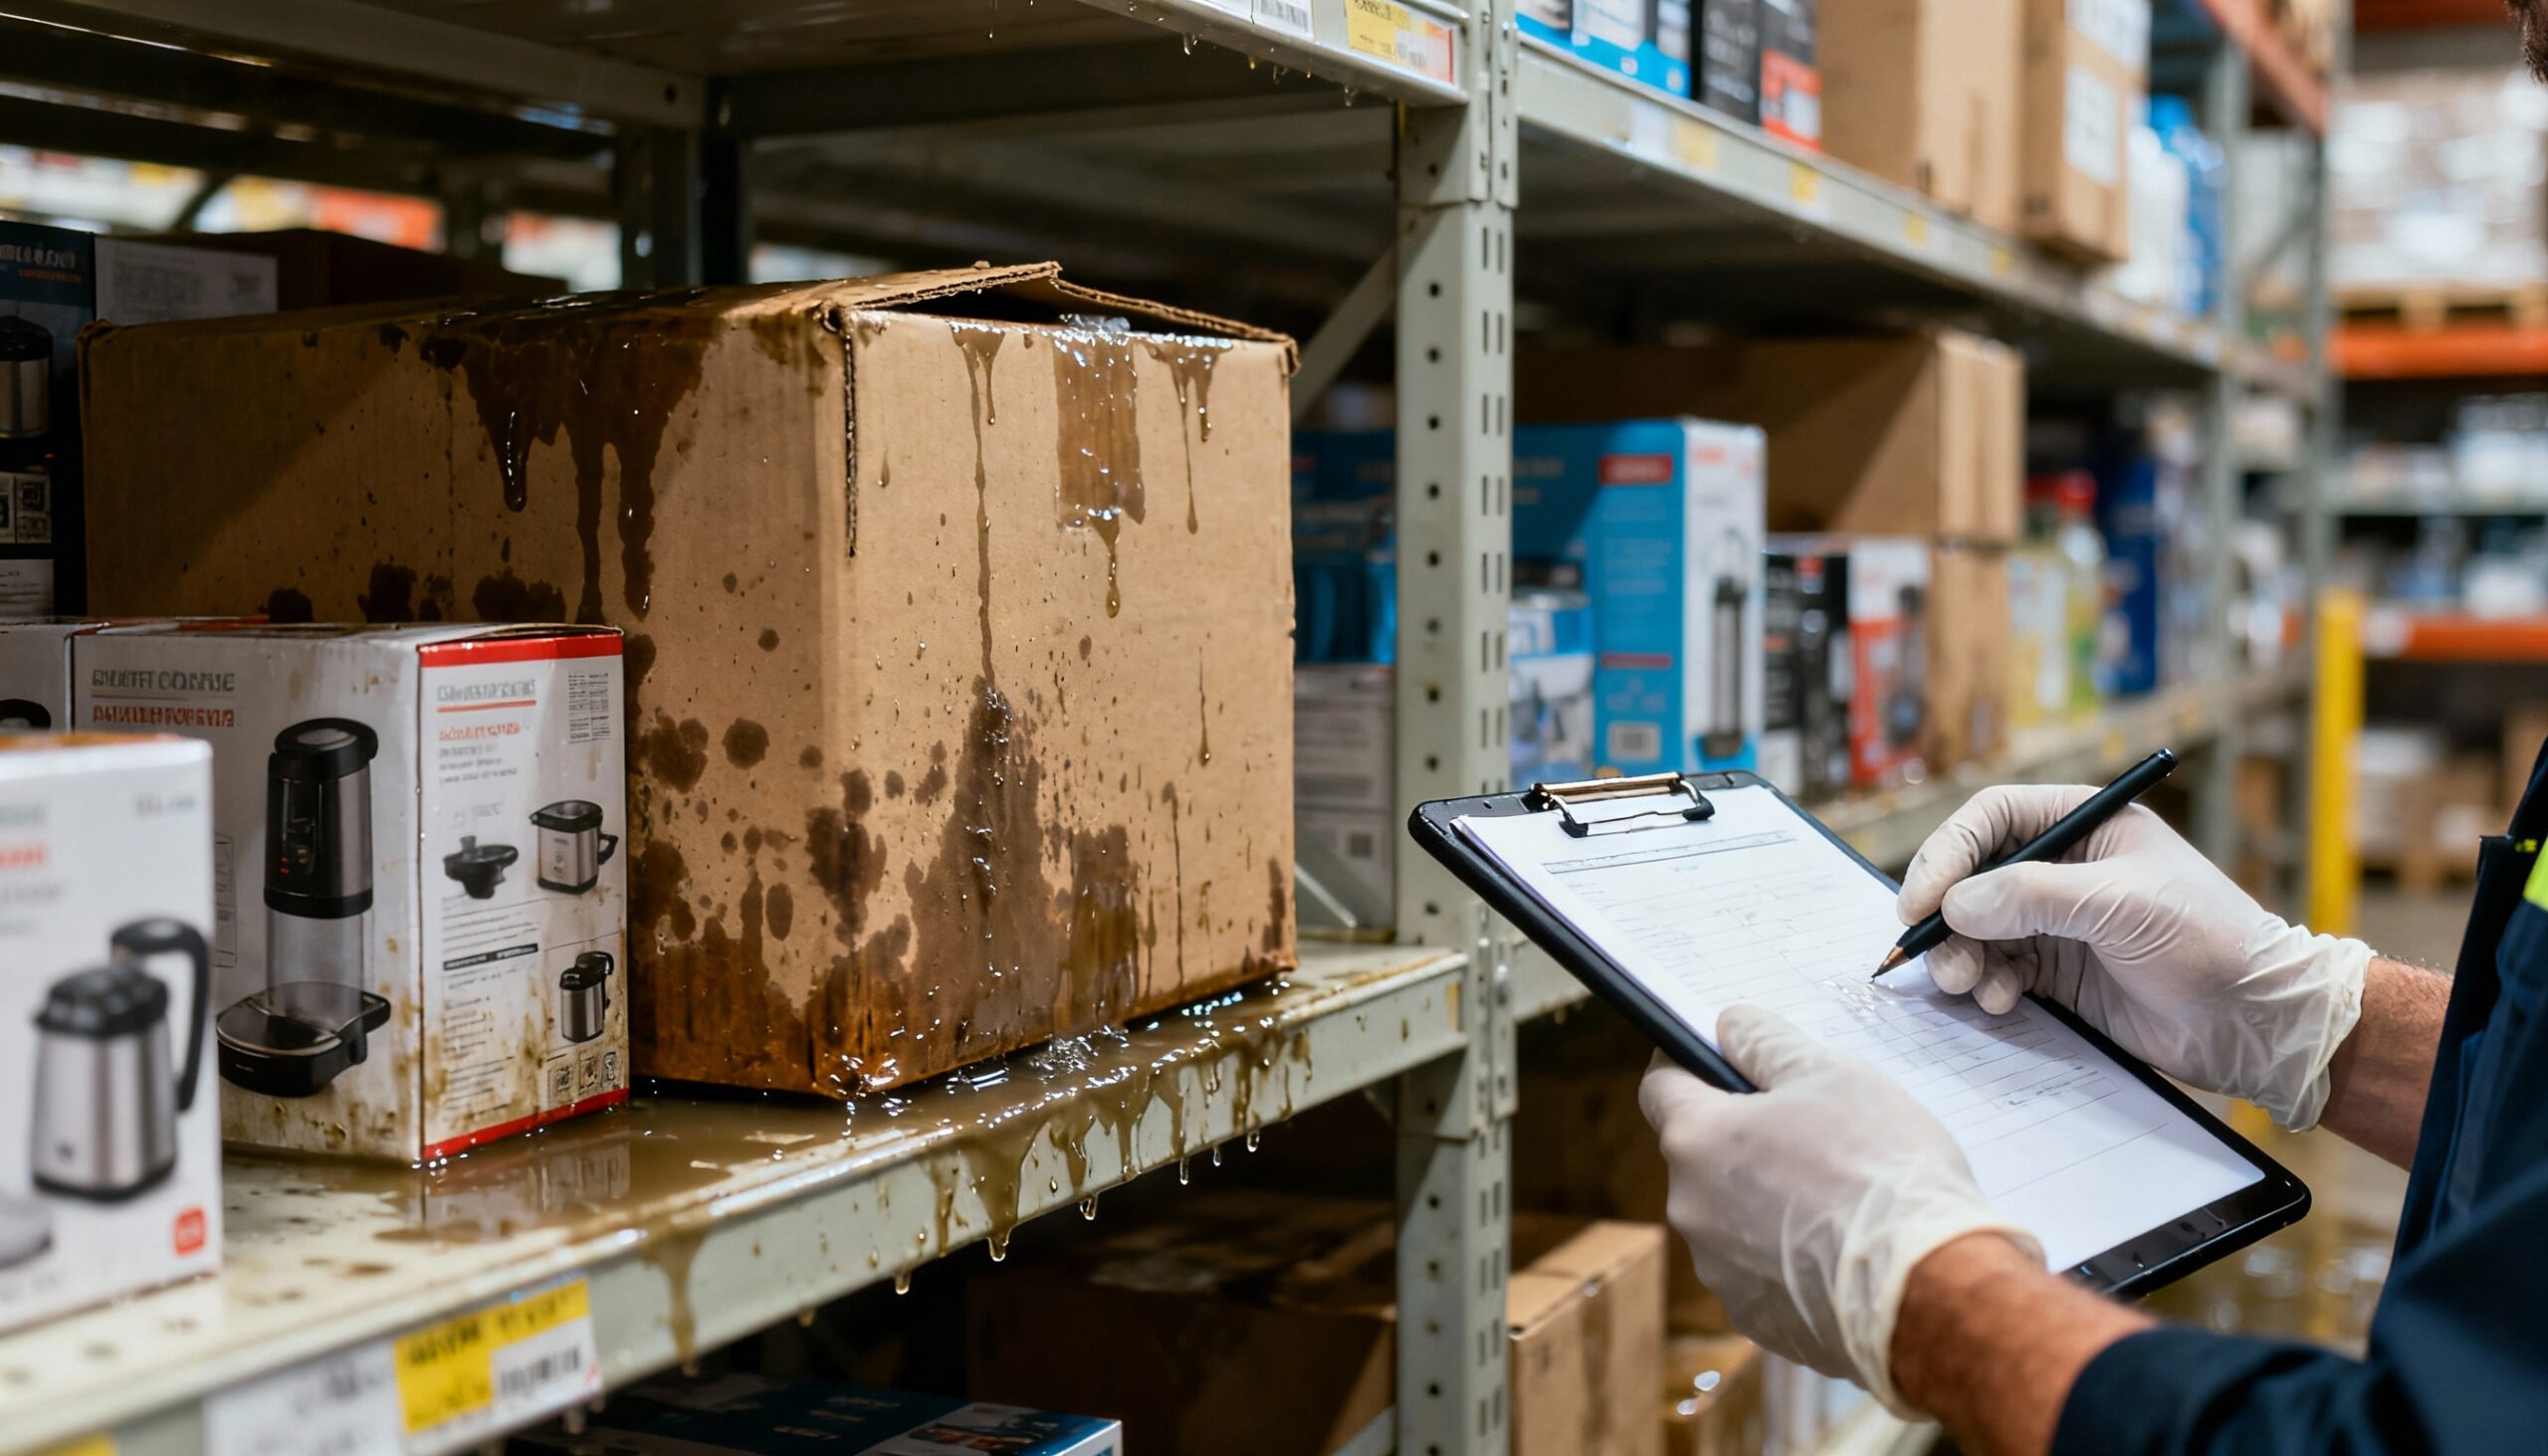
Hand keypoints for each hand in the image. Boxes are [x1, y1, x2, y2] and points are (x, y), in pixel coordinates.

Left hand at [1640, 1007, 2041, 1414]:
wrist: (1931, 1290)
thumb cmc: (1882, 1171)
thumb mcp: (1832, 1074)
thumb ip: (1766, 1043)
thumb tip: (1729, 1027)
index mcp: (1697, 1141)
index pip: (1661, 1086)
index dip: (1687, 1064)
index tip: (1720, 1057)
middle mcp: (1691, 1209)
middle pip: (1702, 1154)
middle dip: (1744, 1137)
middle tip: (1811, 1129)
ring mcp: (1721, 1271)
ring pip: (1732, 1214)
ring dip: (1768, 1198)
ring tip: (1838, 1194)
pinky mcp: (1757, 1318)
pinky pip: (1762, 1269)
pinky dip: (1790, 1254)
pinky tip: (1842, 1245)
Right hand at [1897, 784, 2369, 1127]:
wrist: (2255, 1022)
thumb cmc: (2208, 941)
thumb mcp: (2120, 905)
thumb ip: (2031, 897)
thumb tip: (1954, 905)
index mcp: (2084, 824)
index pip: (1991, 819)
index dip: (1947, 854)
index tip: (1921, 901)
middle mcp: (2064, 868)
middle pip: (1972, 876)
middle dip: (1946, 915)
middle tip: (1932, 952)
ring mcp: (2058, 923)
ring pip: (1976, 928)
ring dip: (1960, 955)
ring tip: (1968, 983)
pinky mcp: (2059, 973)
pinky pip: (1997, 970)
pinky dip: (1987, 986)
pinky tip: (2004, 1002)